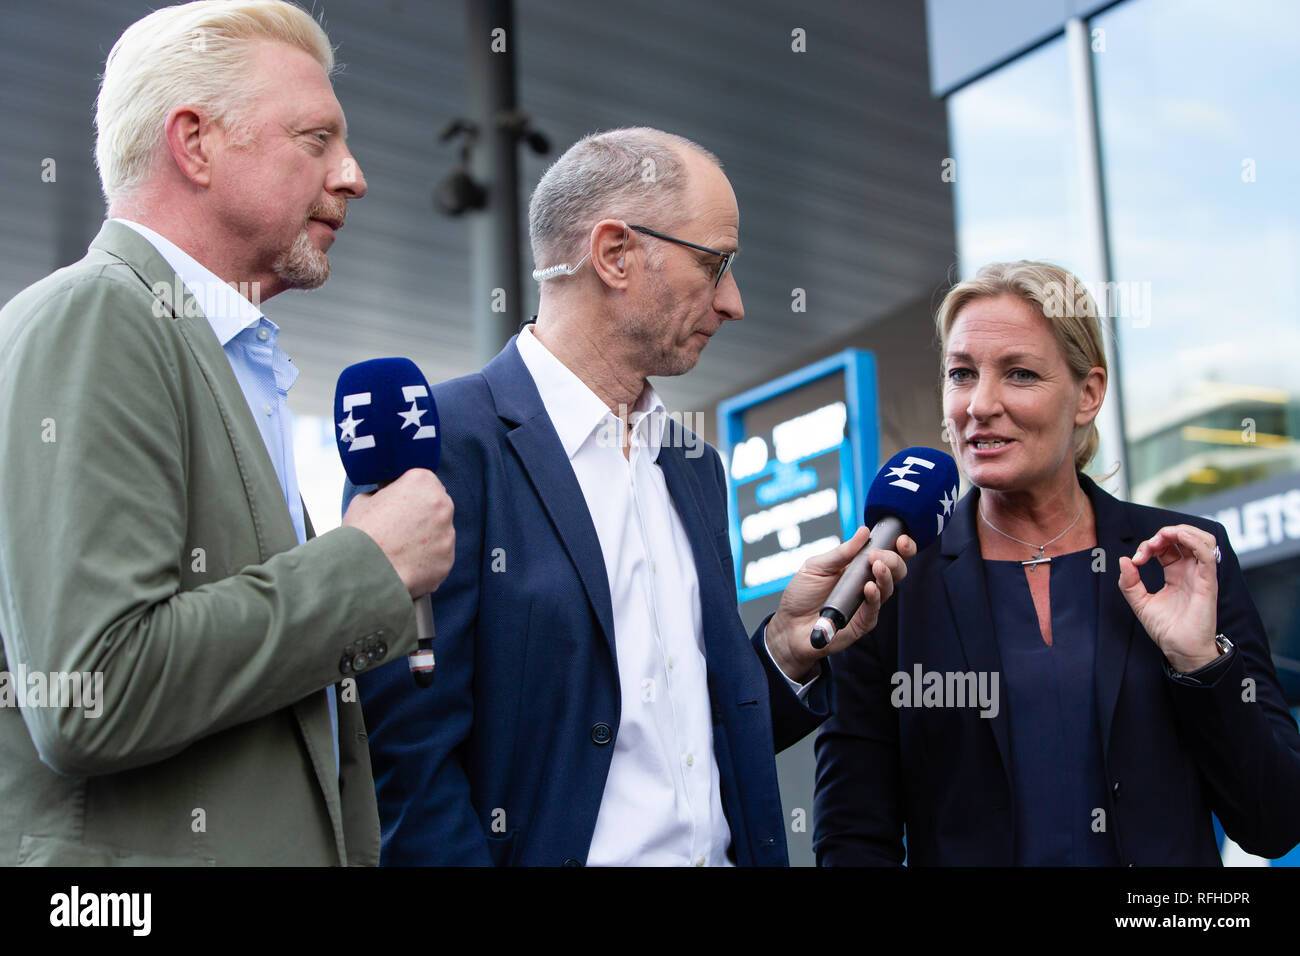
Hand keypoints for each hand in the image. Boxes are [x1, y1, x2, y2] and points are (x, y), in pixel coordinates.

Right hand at [343, 468, 454, 599]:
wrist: (360, 573)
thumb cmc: (359, 535)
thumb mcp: (364, 500)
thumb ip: (384, 495)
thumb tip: (388, 499)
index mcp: (422, 482)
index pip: (424, 482)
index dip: (411, 494)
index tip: (401, 505)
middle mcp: (442, 504)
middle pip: (437, 506)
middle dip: (422, 516)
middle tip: (400, 529)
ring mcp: (447, 534)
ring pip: (440, 533)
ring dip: (426, 539)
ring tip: (400, 550)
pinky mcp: (447, 560)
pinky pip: (439, 557)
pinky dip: (427, 561)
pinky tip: (406, 565)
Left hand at [765, 526, 915, 682]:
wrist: (789, 625)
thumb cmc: (801, 595)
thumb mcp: (817, 566)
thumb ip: (841, 552)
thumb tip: (863, 532)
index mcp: (858, 567)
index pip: (887, 555)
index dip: (899, 547)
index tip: (900, 539)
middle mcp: (866, 584)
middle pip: (895, 571)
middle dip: (893, 559)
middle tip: (878, 555)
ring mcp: (866, 603)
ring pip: (888, 588)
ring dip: (886, 575)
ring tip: (876, 566)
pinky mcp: (862, 622)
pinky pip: (874, 608)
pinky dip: (874, 597)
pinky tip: (868, 588)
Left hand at [1118, 524, 1218, 672]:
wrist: (1180, 649)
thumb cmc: (1165, 629)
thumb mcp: (1140, 602)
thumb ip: (1129, 582)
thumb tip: (1124, 560)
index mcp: (1175, 573)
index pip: (1166, 546)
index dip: (1149, 545)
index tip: (1135, 561)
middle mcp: (1189, 571)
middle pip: (1184, 537)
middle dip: (1163, 534)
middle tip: (1147, 547)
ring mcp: (1200, 575)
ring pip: (1201, 539)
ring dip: (1180, 531)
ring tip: (1161, 539)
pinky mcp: (1208, 581)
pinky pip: (1208, 554)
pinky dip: (1194, 540)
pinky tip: (1178, 538)